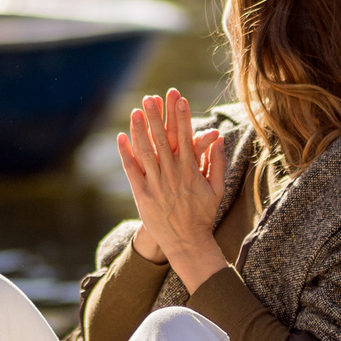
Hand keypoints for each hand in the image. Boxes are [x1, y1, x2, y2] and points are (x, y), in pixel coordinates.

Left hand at [116, 89, 228, 290]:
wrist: (187, 242)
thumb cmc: (203, 214)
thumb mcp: (217, 189)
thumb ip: (217, 163)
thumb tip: (219, 139)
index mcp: (191, 171)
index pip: (187, 138)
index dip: (183, 117)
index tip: (180, 99)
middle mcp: (173, 175)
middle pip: (163, 140)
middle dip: (157, 117)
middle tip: (152, 98)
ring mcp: (156, 184)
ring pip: (146, 152)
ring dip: (140, 130)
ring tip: (136, 110)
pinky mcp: (142, 194)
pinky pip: (132, 170)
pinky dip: (126, 153)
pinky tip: (121, 137)